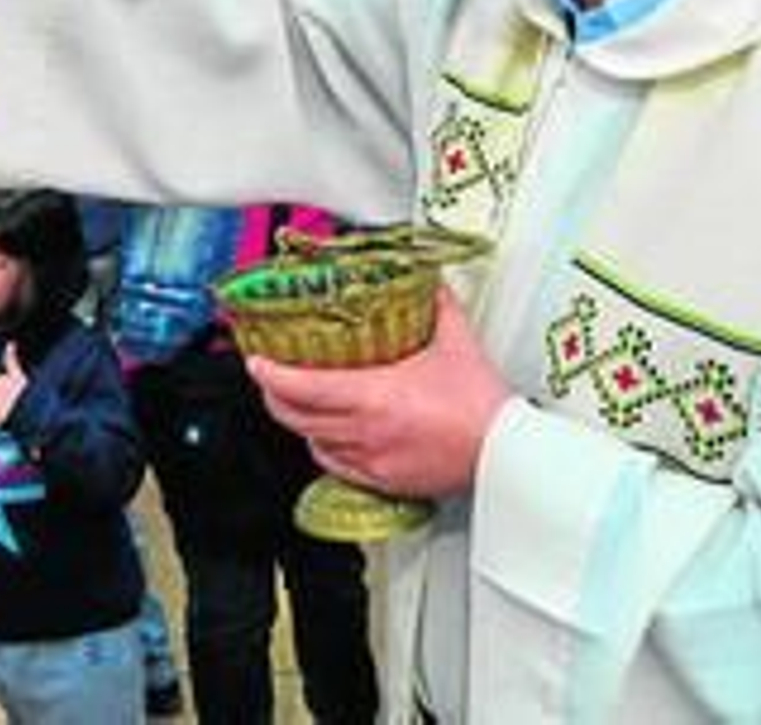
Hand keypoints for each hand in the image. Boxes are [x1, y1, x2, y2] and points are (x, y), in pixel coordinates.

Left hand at [245, 287, 512, 498]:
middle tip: (268, 378)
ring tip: (294, 402)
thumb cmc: (482, 408)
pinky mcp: (382, 481)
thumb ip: (437, 305)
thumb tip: (427, 280)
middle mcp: (365, 430)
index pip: (302, 387)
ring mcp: (371, 459)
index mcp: (374, 396)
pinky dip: (324, 447)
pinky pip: (336, 466)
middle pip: (295, 417)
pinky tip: (328, 436)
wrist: (504, 454)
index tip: (256, 361)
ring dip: (297, 422)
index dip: (269, 374)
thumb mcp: (456, 341)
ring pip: (312, 442)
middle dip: (272, 396)